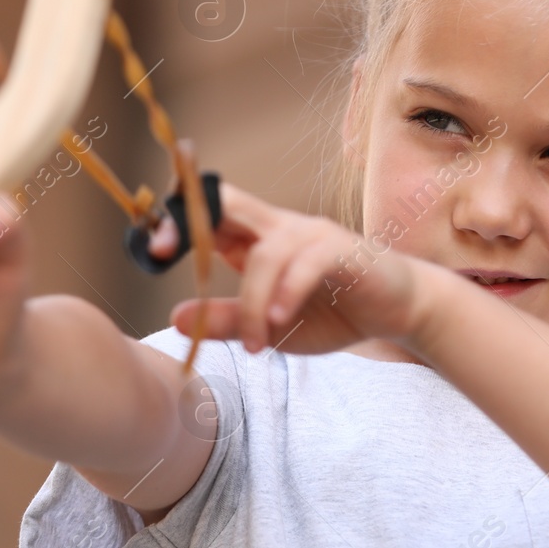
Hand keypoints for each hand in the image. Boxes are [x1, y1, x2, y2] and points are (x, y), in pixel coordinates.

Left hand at [164, 182, 422, 354]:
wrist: (399, 310)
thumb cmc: (334, 312)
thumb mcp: (271, 326)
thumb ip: (227, 321)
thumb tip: (176, 318)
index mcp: (258, 239)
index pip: (211, 213)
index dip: (177, 220)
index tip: (149, 245)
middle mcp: (281, 227)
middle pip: (229, 204)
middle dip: (190, 221)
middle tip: (161, 251)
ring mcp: (312, 234)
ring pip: (264, 253)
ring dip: (250, 303)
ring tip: (256, 343)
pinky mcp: (342, 250)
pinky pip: (305, 264)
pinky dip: (285, 293)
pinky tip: (278, 321)